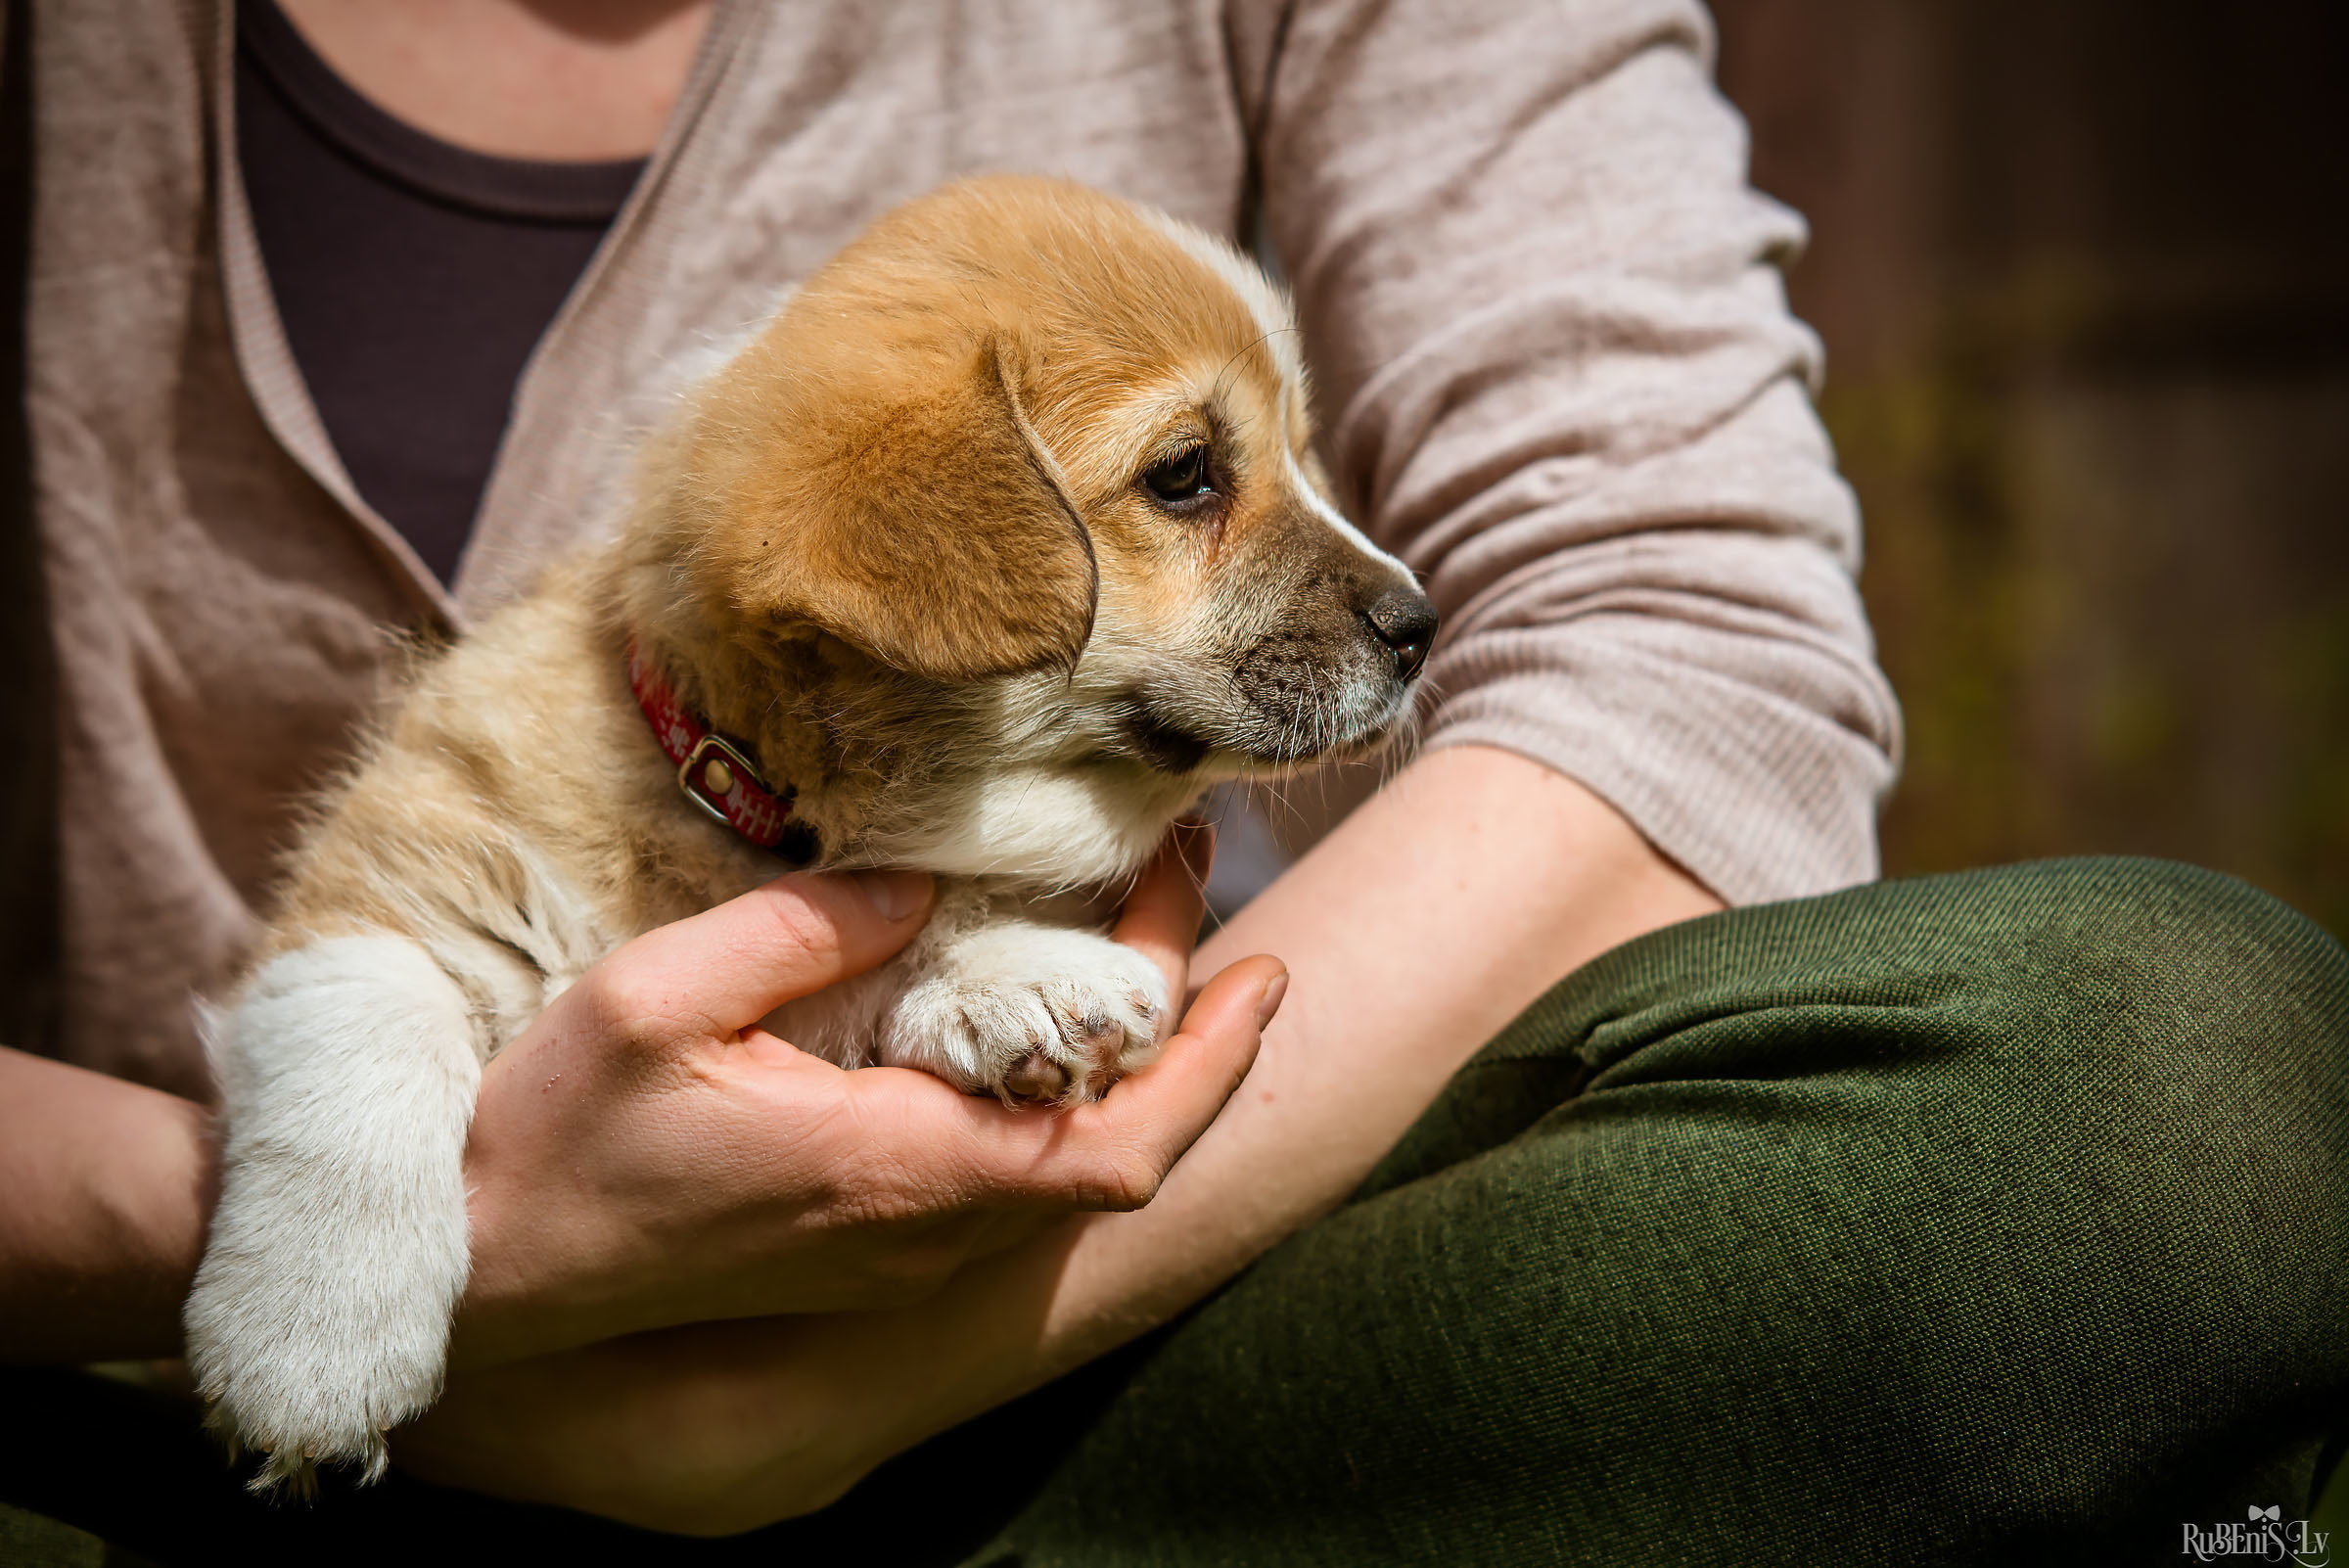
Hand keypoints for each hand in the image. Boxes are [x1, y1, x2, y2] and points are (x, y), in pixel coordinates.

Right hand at [451, 821, 1257, 1368]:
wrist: (485, 1269)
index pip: (1114, 1139)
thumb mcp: (659, 1000)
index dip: (1211, 1064)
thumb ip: (802, 926)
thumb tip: (916, 878)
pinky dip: (1062, 1098)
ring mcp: (894, 1248)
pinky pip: (1007, 1178)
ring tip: (1142, 937)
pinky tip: (1044, 1022)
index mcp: (892, 1167)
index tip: (1268, 968)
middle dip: (1189, 1031)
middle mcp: (918, 1226)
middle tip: (1198, 894)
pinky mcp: (861, 1248)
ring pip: (1068, 1169)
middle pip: (1117, 1150)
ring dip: (1131, 1063)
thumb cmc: (556, 1140)